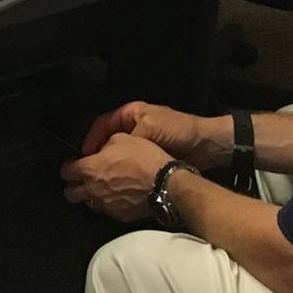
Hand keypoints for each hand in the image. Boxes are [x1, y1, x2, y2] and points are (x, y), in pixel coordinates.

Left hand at [61, 131, 173, 222]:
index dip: (69, 166)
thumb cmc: (143, 157)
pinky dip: (107, 204)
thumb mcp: (121, 138)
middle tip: (82, 178)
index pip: (66, 171)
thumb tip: (99, 151)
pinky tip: (117, 196)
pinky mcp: (120, 216)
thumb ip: (103, 146)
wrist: (166, 184)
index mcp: (89, 169)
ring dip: (90, 196)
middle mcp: (93, 190)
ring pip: (88, 203)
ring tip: (100, 188)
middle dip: (73, 185)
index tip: (74, 163)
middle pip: (70, 193)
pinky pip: (107, 210)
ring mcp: (106, 206)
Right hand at [80, 100, 224, 165]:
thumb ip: (129, 136)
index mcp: (131, 113)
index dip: (92, 138)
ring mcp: (143, 142)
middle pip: (109, 138)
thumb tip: (111, 148)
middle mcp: (134, 126)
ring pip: (119, 151)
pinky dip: (124, 169)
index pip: (103, 123)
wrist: (207, 146)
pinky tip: (118, 179)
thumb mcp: (151, 128)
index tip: (85, 154)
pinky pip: (131, 162)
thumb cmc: (178, 132)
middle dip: (99, 152)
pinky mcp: (151, 157)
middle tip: (90, 167)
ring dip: (110, 162)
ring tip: (101, 175)